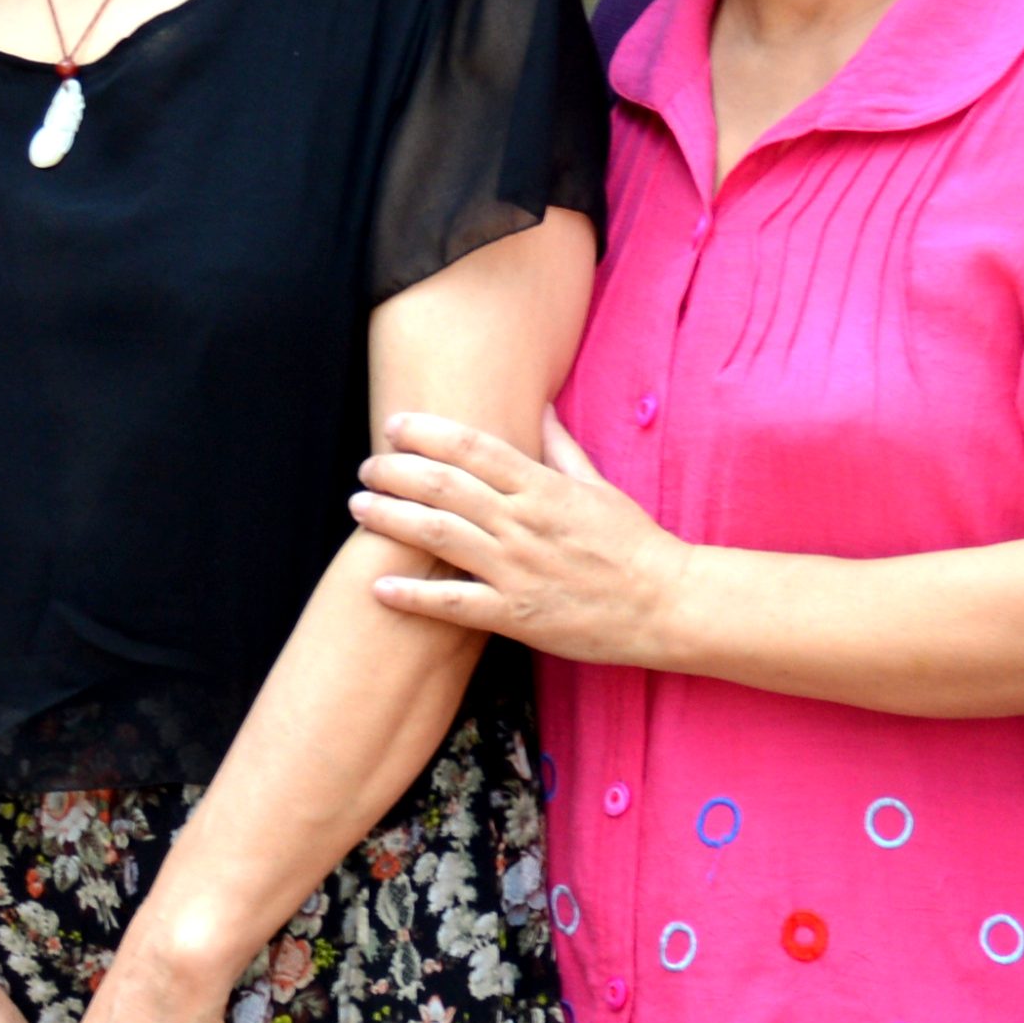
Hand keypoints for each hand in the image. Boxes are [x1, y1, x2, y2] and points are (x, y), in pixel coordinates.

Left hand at [355, 411, 687, 662]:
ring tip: (359, 508)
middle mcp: (524, 523)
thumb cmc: (632, 544)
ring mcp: (517, 570)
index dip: (428, 432)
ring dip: (392, 519)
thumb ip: (560, 448)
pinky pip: (454, 604)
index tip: (395, 425)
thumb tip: (537, 406)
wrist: (664, 605)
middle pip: (444, 486)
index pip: (474, 447)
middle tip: (365, 467)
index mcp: (543, 487)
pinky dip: (413, 595)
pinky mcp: (516, 616)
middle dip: (396, 471)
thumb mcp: (598, 487)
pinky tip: (378, 586)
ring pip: (440, 536)